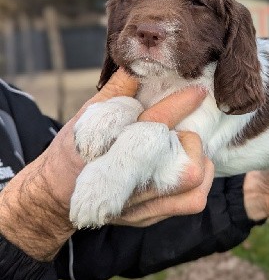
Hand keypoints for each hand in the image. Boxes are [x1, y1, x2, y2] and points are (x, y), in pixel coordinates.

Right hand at [0, 69, 210, 260]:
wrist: (59, 194)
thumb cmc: (74, 150)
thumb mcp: (87, 116)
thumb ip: (115, 92)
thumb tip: (137, 64)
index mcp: (112, 150)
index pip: (156, 124)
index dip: (180, 103)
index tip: (198, 91)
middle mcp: (130, 183)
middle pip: (186, 166)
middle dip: (189, 142)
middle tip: (179, 132)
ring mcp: (142, 204)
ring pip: (195, 186)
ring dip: (198, 162)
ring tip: (183, 149)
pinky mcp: (150, 216)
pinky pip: (192, 202)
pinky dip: (198, 182)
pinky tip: (184, 167)